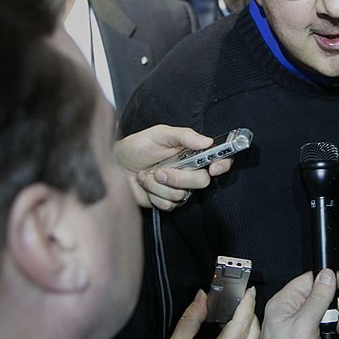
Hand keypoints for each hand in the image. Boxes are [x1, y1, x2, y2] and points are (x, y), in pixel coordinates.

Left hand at [115, 125, 232, 210]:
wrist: (116, 164)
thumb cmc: (137, 146)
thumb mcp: (160, 134)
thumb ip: (185, 135)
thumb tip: (207, 141)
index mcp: (193, 153)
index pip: (219, 160)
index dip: (222, 165)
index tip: (213, 168)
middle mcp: (189, 171)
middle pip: (202, 181)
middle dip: (180, 177)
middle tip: (160, 170)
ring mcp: (178, 187)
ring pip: (182, 194)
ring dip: (160, 185)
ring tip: (147, 174)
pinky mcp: (166, 201)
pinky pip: (169, 204)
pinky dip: (154, 194)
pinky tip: (145, 184)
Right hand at [149, 288, 260, 338]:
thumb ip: (191, 318)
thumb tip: (202, 297)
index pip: (239, 325)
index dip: (246, 305)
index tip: (248, 291)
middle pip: (252, 332)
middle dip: (250, 311)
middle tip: (243, 296)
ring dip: (249, 323)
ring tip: (238, 310)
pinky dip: (246, 335)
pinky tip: (235, 328)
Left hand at [256, 270, 338, 338]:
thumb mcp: (304, 324)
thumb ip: (318, 298)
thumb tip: (327, 274)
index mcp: (286, 302)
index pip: (313, 279)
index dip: (334, 279)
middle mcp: (295, 314)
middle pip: (328, 301)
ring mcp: (305, 330)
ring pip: (334, 321)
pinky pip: (333, 338)